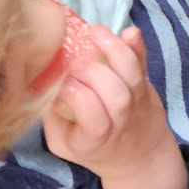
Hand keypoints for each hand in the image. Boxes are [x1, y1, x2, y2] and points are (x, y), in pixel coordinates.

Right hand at [42, 23, 187, 188]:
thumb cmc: (93, 147)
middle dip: (93, 71)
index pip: (92, 116)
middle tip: (74, 61)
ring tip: (94, 32)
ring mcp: (138, 102)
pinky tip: (128, 32)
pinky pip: (146, 63)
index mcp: (95, 140)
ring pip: (132, 75)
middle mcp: (121, 121)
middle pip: (116, 94)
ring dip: (115, 49)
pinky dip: (139, 46)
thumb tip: (41, 84)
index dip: (76, 94)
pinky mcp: (147, 85)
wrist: (138, 156)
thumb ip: (50, 117)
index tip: (63, 83)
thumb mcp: (63, 143)